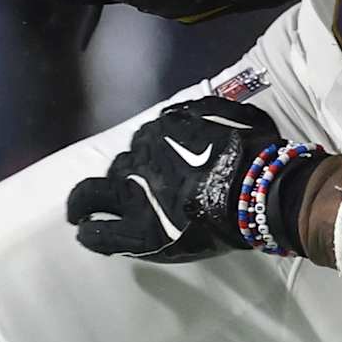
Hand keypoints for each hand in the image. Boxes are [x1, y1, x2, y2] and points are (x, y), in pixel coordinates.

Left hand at [67, 97, 325, 262]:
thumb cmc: (254, 153)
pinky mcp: (137, 233)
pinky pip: (99, 233)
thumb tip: (176, 114)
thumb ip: (204, 109)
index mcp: (162, 131)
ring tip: (86, 210)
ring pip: (97, 191)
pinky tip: (82, 230)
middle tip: (132, 188)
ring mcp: (135, 197)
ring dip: (98, 197)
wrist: (260, 195)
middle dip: (125, 173)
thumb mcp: (236, 114)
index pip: (144, 137)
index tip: (151, 158)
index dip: (147, 150)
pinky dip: (88, 231)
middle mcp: (142, 159)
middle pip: (121, 163)